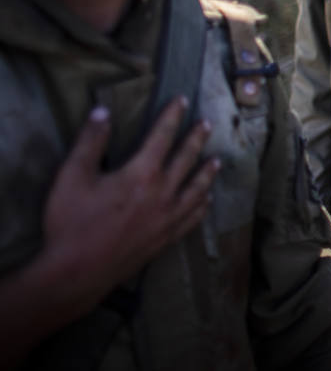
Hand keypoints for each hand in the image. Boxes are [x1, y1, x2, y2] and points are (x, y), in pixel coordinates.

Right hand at [40, 97, 218, 313]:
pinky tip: (207, 201)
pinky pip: (192, 218)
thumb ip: (90, 141)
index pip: (162, 136)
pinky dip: (202, 206)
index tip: (183, 100)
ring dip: (207, 172)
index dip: (172, 116)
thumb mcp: (71, 176)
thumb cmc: (70, 223)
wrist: (75, 273)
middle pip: (186, 158)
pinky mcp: (166, 238)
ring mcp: (167, 218)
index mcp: (141, 173)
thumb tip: (103, 111)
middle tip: (207, 124)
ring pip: (197, 188)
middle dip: (197, 138)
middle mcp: (162, 193)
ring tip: (216, 160)